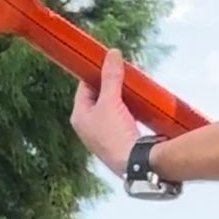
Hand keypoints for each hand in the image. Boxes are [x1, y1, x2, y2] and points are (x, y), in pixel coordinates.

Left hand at [70, 49, 139, 176]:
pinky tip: (138, 104)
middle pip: (99, 96)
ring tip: (133, 86)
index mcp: (79, 117)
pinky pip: (122, 117)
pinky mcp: (119, 139)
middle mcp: (88, 127)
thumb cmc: (115, 135)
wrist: (134, 164)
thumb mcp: (111, 101)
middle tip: (123, 72)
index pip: (84, 87)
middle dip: (112, 84)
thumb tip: (112, 54)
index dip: (95, 73)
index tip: (108, 62)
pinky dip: (129, 108)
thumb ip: (111, 77)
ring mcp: (103, 134)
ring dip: (122, 96)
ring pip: (111, 107)